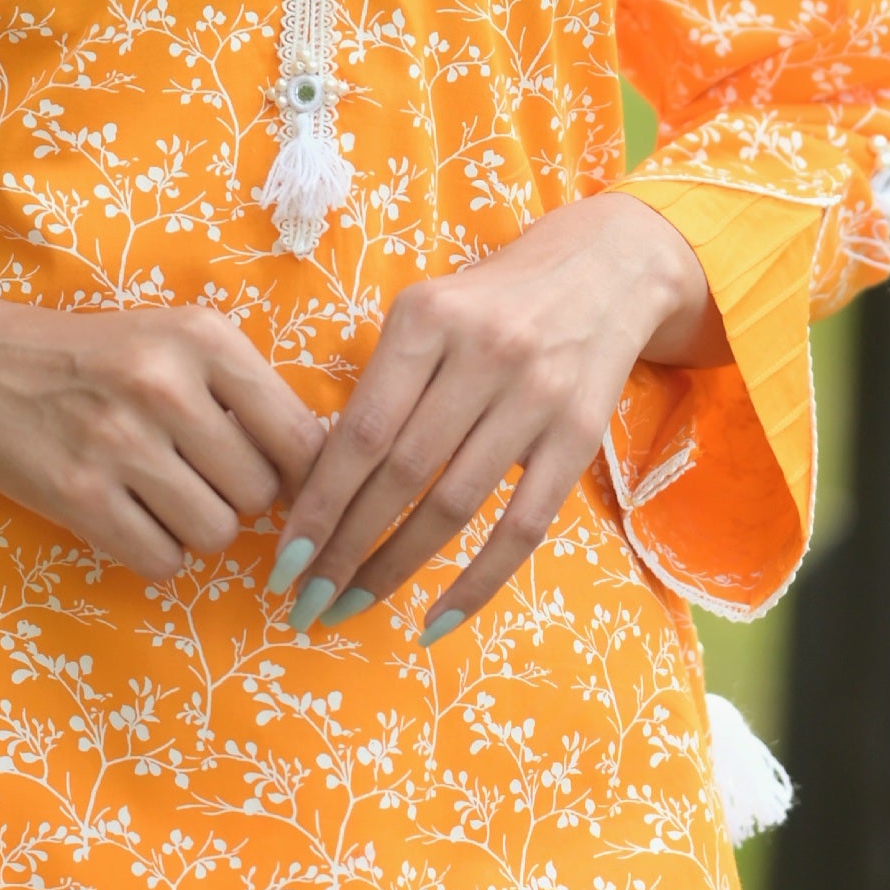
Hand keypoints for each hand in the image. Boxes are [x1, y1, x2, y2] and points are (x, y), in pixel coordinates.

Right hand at [0, 280, 326, 582]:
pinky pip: (162, 561)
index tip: (286, 484)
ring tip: (163, 494)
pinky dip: (157, 552)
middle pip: (261, 495)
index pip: (302, 438)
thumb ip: (247, 393)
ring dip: (199, 528)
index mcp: (203, 339)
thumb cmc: (92, 357)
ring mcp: (119, 444)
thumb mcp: (176, 341)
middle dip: (239, 499)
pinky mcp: (79, 496)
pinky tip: (131, 517)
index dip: (305, 477)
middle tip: (199, 477)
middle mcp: (165, 386)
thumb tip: (324, 472)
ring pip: (217, 534)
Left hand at [268, 194, 722, 641]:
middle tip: (306, 601)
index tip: (284, 559)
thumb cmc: (489, 302)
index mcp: (426, 320)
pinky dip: (477, 582)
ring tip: (350, 606)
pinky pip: (523, 527)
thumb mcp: (426, 313)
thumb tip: (316, 483)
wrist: (605, 268)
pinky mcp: (578, 436)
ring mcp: (535, 398)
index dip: (319, 503)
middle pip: (401, 475)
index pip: (361, 432)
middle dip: (345, 548)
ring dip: (395, 568)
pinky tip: (436, 621)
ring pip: (454, 506)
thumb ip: (380, 384)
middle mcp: (482, 355)